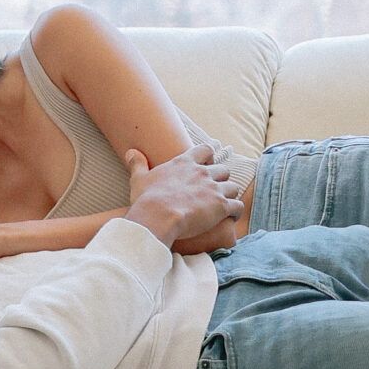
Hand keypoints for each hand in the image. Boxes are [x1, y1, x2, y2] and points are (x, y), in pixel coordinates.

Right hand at [124, 143, 246, 247]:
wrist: (158, 216)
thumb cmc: (147, 199)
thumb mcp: (139, 179)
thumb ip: (137, 164)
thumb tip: (130, 152)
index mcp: (185, 163)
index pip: (206, 150)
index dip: (209, 158)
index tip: (207, 166)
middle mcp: (203, 172)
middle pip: (223, 170)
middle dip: (221, 179)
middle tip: (214, 190)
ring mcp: (214, 189)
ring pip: (233, 187)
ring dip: (229, 195)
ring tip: (224, 205)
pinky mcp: (221, 206)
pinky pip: (237, 206)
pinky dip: (236, 212)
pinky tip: (231, 218)